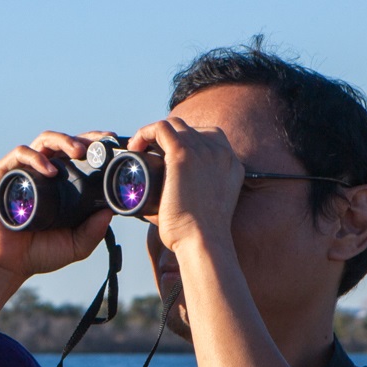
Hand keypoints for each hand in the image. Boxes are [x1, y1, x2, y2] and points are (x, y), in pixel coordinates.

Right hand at [0, 131, 115, 278]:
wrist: (7, 263)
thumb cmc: (39, 253)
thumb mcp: (76, 245)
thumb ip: (93, 232)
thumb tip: (109, 212)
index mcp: (61, 183)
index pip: (80, 155)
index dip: (95, 145)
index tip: (111, 145)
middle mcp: (43, 172)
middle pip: (65, 142)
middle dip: (83, 139)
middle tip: (96, 147)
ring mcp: (24, 171)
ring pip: (45, 141)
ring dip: (63, 140)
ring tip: (78, 152)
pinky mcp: (4, 174)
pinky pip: (20, 153)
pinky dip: (36, 157)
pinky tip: (49, 170)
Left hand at [123, 117, 242, 255]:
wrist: (203, 241)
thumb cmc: (199, 234)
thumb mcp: (205, 207)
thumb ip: (192, 194)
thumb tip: (157, 198)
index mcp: (230, 163)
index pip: (208, 137)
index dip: (185, 141)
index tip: (166, 155)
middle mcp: (220, 152)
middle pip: (190, 130)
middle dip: (168, 137)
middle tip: (148, 153)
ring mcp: (203, 150)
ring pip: (175, 125)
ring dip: (155, 133)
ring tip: (139, 149)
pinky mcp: (183, 154)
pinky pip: (162, 127)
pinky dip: (145, 132)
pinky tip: (136, 146)